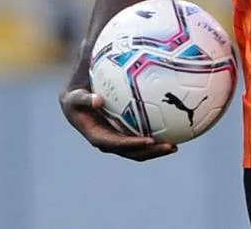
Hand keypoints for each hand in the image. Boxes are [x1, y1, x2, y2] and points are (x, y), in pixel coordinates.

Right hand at [60, 88, 177, 161]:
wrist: (75, 101)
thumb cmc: (75, 96)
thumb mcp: (75, 97)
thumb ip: (85, 99)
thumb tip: (98, 101)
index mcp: (97, 136)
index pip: (117, 144)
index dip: (133, 144)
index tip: (149, 140)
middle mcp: (109, 142)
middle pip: (132, 152)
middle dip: (151, 152)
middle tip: (171, 146)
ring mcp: (117, 141)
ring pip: (139, 150)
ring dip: (156, 150)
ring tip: (175, 145)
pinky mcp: (123, 136)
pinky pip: (140, 139)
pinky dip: (154, 139)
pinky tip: (170, 131)